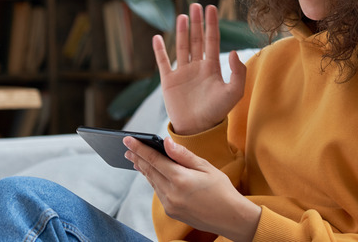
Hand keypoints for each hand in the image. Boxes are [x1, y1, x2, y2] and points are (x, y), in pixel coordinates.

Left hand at [124, 136, 260, 241]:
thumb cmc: (222, 189)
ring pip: (152, 183)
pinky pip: (158, 193)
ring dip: (144, 170)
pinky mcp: (171, 212)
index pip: (154, 159)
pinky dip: (154, 181)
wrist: (230, 218)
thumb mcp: (206, 167)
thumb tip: (166, 142)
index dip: (140, 148)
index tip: (128, 140)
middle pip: (149, 171)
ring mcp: (170, 205)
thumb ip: (183, 155)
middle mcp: (171, 193)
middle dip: (137, 158)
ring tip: (136, 160)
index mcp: (181, 179)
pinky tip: (153, 175)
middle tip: (127, 149)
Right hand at [153, 4, 246, 134]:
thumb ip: (237, 72)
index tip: (211, 7)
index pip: (212, 40)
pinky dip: (159, 50)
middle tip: (196, 5)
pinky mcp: (168, 81)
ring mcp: (182, 73)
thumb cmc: (217, 112)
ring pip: (181, 46)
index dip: (212, 24)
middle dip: (197, 22)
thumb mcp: (233, 93)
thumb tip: (232, 51)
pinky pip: (163, 62)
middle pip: (196, 39)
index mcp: (212, 68)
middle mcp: (197, 67)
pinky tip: (157, 37)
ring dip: (181, 31)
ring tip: (183, 16)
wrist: (197, 129)